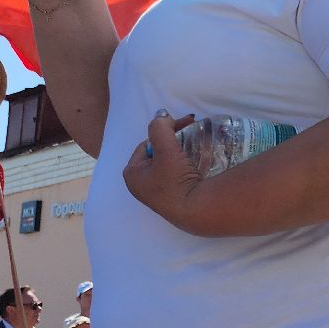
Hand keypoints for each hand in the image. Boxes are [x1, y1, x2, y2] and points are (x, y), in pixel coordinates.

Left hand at [124, 113, 210, 233]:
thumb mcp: (165, 148)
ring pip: (168, 166)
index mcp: (132, 174)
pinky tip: (196, 165)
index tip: (183, 126)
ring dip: (180, 155)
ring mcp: (157, 196)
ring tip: (195, 149)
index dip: (164, 132)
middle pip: (157, 155)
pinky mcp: (174, 201)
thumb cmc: (175, 181)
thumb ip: (160, 127)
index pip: (147, 144)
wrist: (196, 211)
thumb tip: (162, 116)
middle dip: (173, 143)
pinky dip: (185, 168)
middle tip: (191, 136)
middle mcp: (141, 187)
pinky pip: (177, 177)